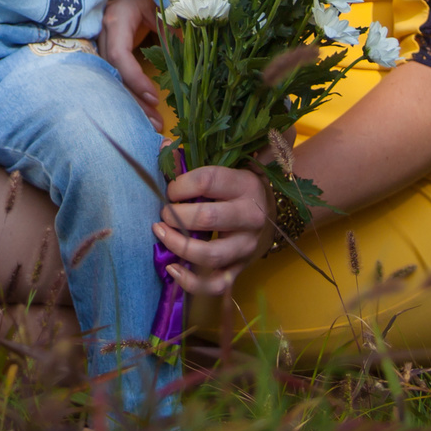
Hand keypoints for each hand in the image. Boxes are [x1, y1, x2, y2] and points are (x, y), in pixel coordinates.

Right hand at [98, 0, 161, 121]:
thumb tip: (188, 59)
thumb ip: (172, 28)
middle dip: (132, 101)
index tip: (155, 96)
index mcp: (116, 21)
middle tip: (154, 124)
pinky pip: (113, 76)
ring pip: (110, 79)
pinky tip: (141, 108)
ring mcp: (102, 43)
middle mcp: (104, 35)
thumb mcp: (160, 4)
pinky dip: (128, 92)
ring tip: (151, 123)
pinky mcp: (107, 49)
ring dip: (130, 102)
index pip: (119, 56)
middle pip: (112, 75)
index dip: (134, 78)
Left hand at [153, 164, 273, 297]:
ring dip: (180, 246)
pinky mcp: (240, 269)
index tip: (170, 189)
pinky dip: (191, 282)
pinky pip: (216, 285)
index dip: (181, 184)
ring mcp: (246, 246)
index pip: (209, 180)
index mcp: (245, 185)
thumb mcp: (224, 168)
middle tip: (163, 213)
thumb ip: (193, 158)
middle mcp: (250, 216)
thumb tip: (163, 145)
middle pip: (209, 218)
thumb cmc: (236, 188)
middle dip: (177, 215)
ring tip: (161, 234)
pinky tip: (172, 268)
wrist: (270, 214)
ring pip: (211, 254)